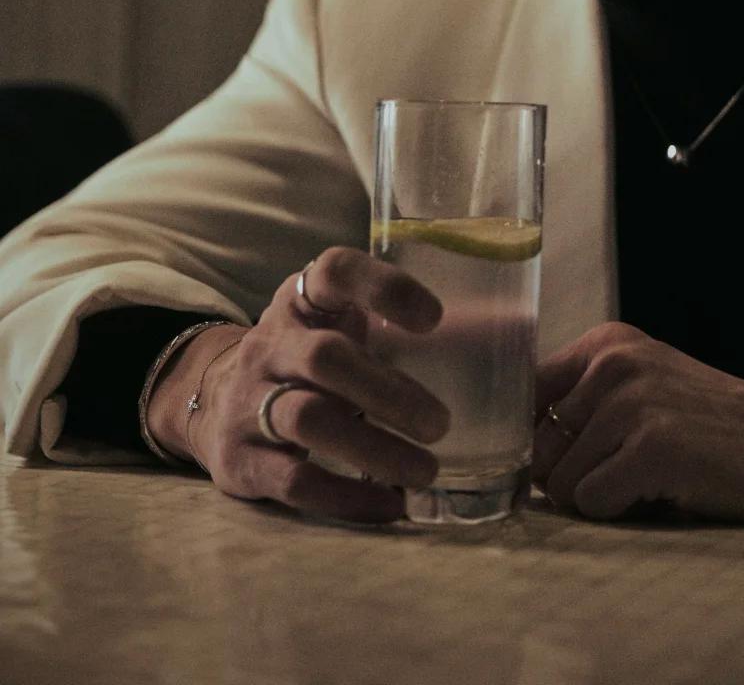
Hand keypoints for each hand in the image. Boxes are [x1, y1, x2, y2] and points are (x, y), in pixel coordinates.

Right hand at [146, 247, 449, 522]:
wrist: (213, 402)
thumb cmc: (309, 359)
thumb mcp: (336, 325)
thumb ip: (389, 326)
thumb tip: (498, 344)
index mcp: (303, 300)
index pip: (335, 271)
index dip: (384, 287)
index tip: (435, 319)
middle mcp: (272, 343)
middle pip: (325, 357)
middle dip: (389, 391)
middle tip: (442, 423)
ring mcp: (248, 399)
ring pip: (307, 419)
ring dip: (374, 448)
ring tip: (428, 471)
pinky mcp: (239, 458)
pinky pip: (293, 481)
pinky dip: (346, 497)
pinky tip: (389, 505)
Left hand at [532, 323, 743, 521]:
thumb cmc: (710, 424)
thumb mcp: (643, 386)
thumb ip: (581, 401)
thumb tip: (508, 448)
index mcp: (604, 344)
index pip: (519, 395)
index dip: (525, 440)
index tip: (547, 462)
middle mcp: (612, 364)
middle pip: (536, 449)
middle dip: (568, 477)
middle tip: (620, 475)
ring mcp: (632, 403)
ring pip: (560, 482)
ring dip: (598, 497)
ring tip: (647, 479)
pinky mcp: (653, 447)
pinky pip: (593, 503)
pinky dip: (621, 512)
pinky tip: (661, 491)